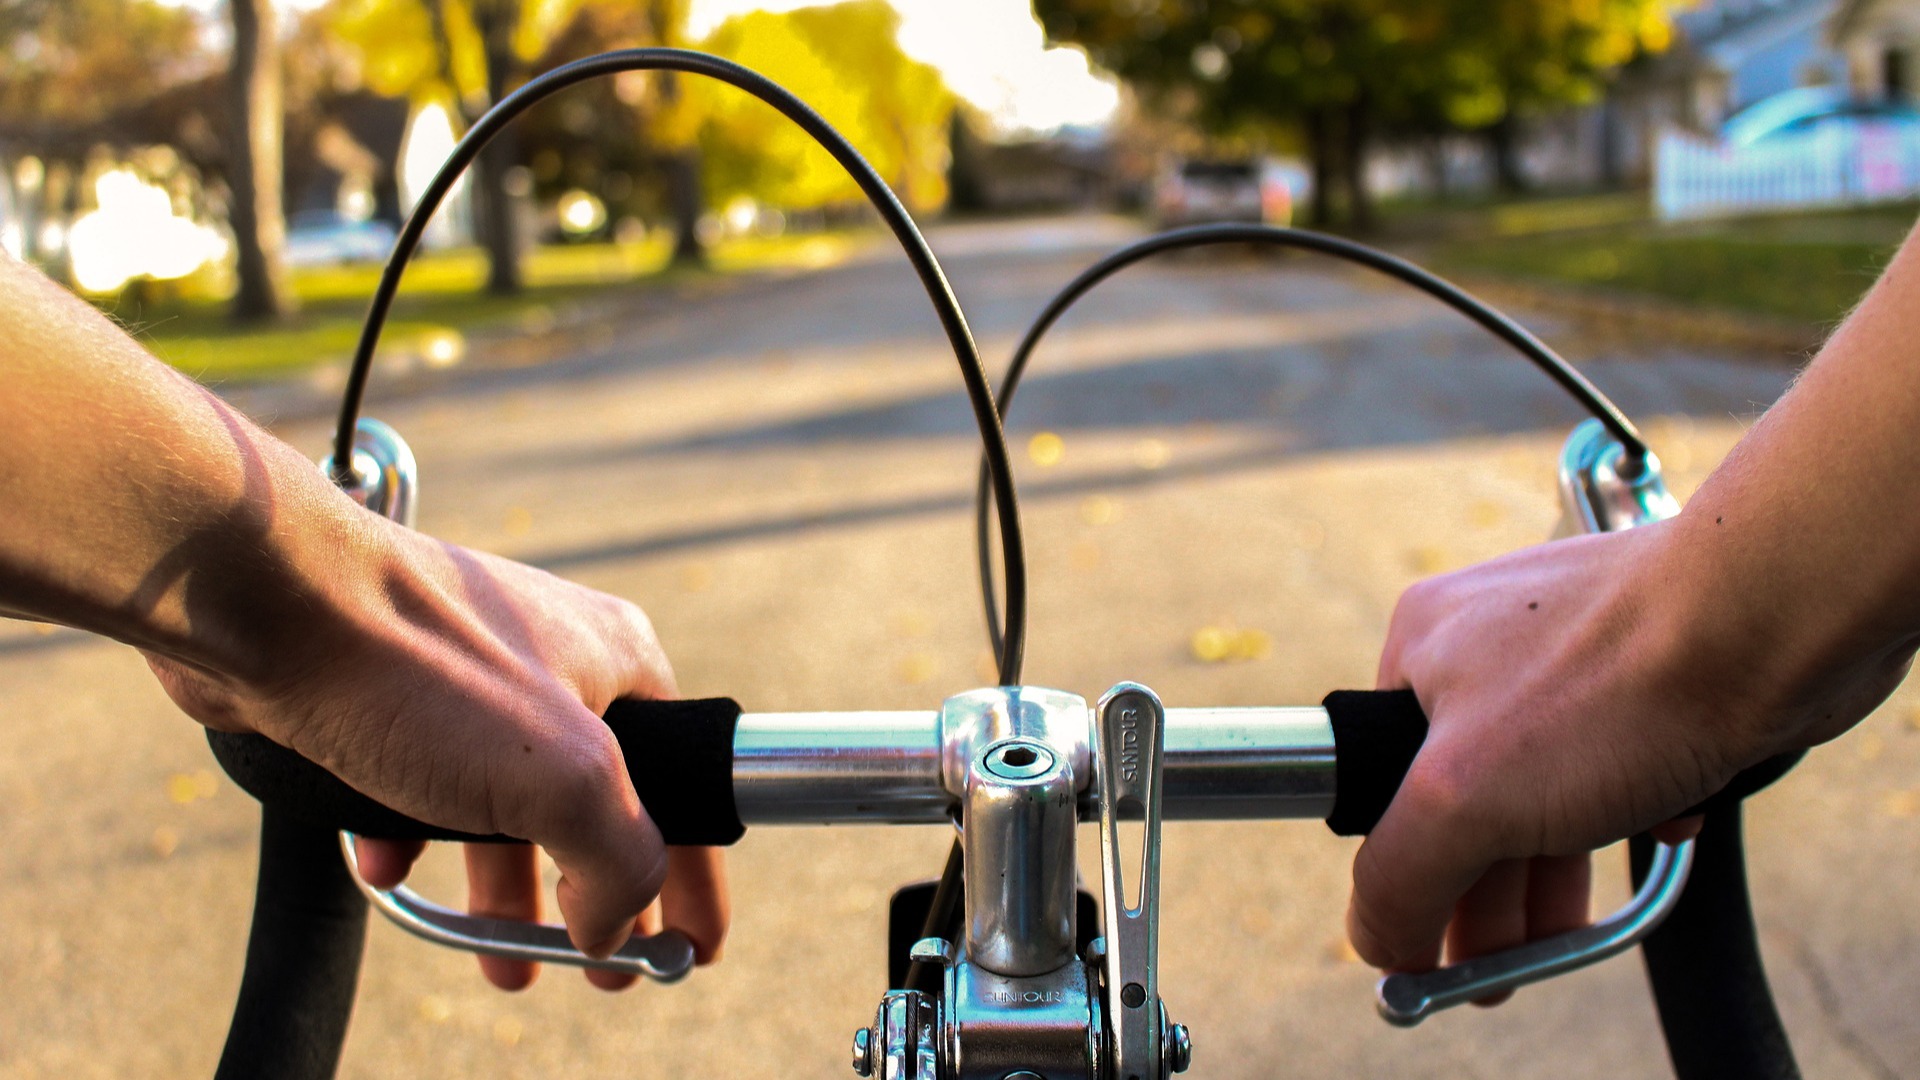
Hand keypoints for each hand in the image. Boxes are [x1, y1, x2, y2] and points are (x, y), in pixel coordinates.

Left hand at [146, 518, 728, 987]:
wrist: (263, 602)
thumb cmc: (419, 667)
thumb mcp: (560, 777)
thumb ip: (618, 860)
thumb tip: (615, 928)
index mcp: (619, 662)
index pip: (687, 782)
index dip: (693, 874)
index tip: (691, 947)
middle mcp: (553, 665)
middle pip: (594, 805)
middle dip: (592, 896)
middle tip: (596, 968)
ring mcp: (470, 679)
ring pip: (502, 804)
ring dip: (502, 887)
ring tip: (500, 958)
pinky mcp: (391, 696)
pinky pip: (419, 785)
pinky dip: (412, 835)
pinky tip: (386, 865)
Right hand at [1347, 519, 1905, 983]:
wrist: (1773, 617)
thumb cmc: (1615, 681)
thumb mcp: (1463, 798)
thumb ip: (1398, 875)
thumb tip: (1373, 937)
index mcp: (1421, 647)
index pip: (1382, 781)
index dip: (1409, 871)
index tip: (1433, 947)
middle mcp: (1489, 641)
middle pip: (1468, 797)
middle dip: (1487, 892)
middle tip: (1497, 969)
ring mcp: (1573, 652)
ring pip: (1550, 786)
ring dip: (1558, 866)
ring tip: (1565, 935)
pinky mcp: (1650, 668)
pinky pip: (1623, 761)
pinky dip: (1638, 807)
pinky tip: (1663, 818)